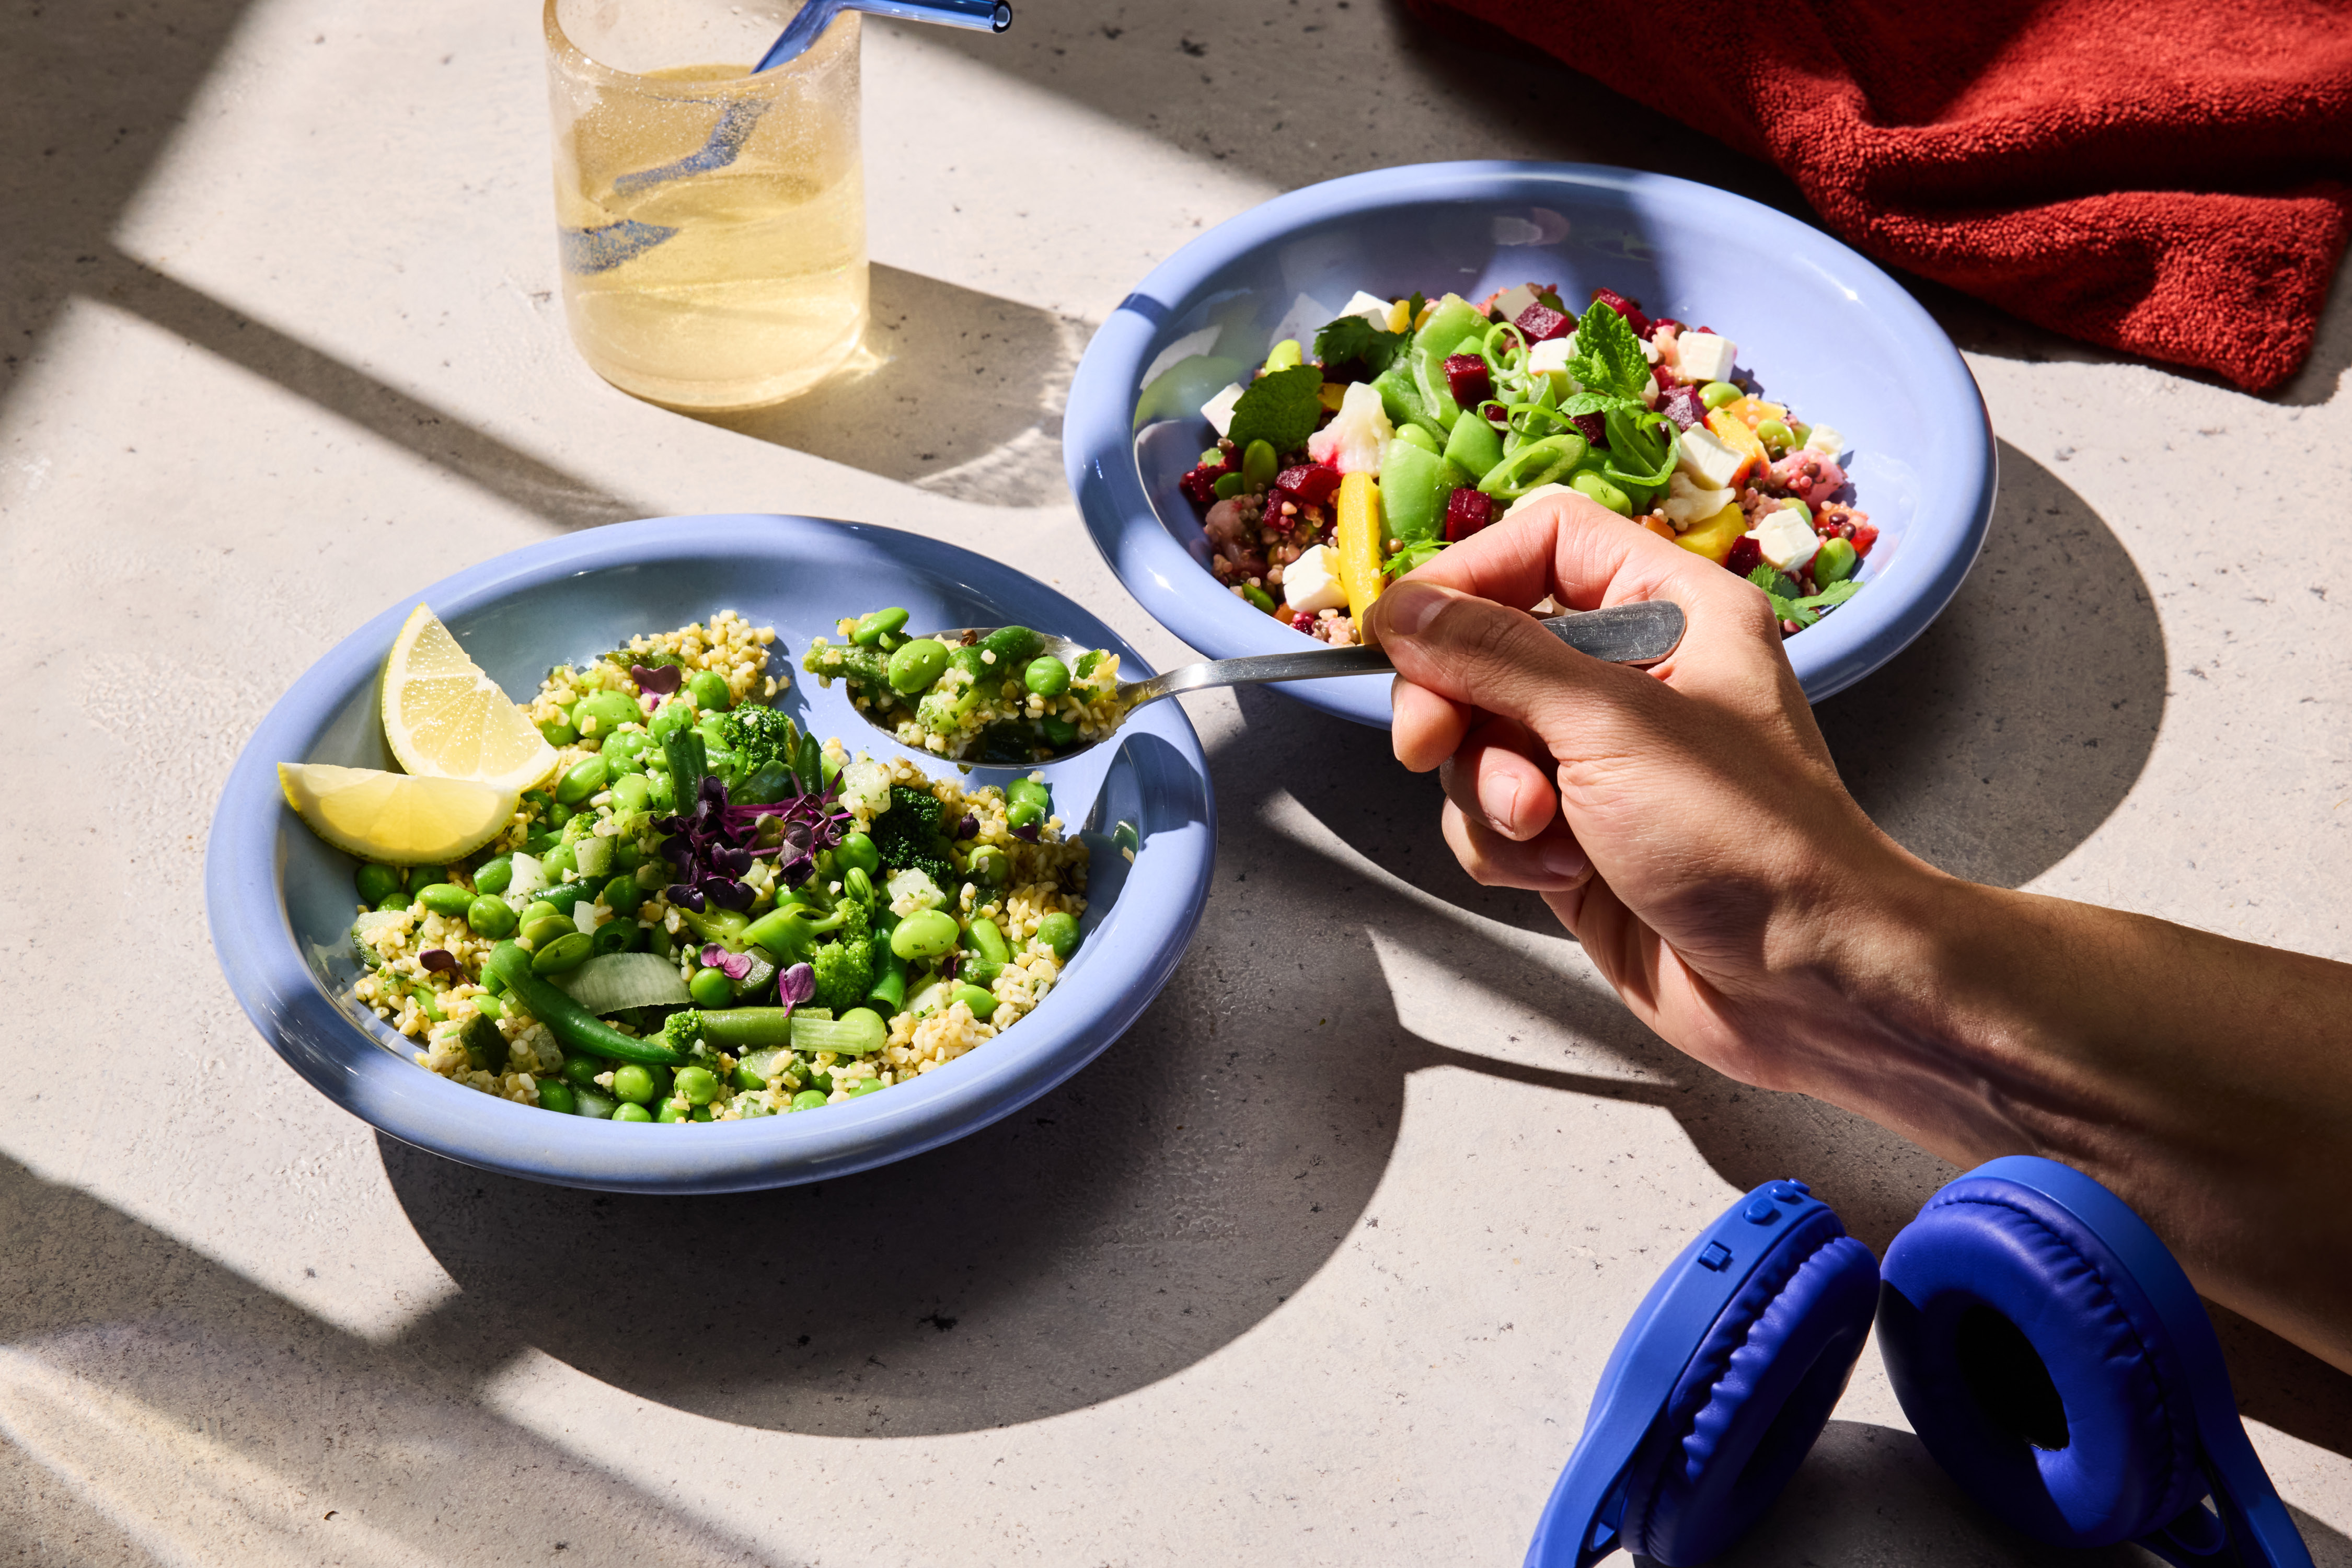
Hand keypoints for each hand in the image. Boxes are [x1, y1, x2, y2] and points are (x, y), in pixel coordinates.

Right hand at [1366, 494, 1935, 1096]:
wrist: (1804, 985)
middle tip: (1432, 744)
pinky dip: (1504, 850)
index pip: (1542, 545)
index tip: (1405, 635)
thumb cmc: (1749, 840)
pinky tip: (1562, 875)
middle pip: (1485, 647)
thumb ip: (1495, 658)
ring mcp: (1597, 761)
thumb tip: (1404, 611)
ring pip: (1475, 742)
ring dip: (1487, 791)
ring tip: (1545, 832)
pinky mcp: (1571, 838)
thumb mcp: (1612, 725)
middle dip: (1455, 705)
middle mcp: (1632, 675)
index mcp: (1671, 610)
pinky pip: (1487, 819)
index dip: (1465, 580)